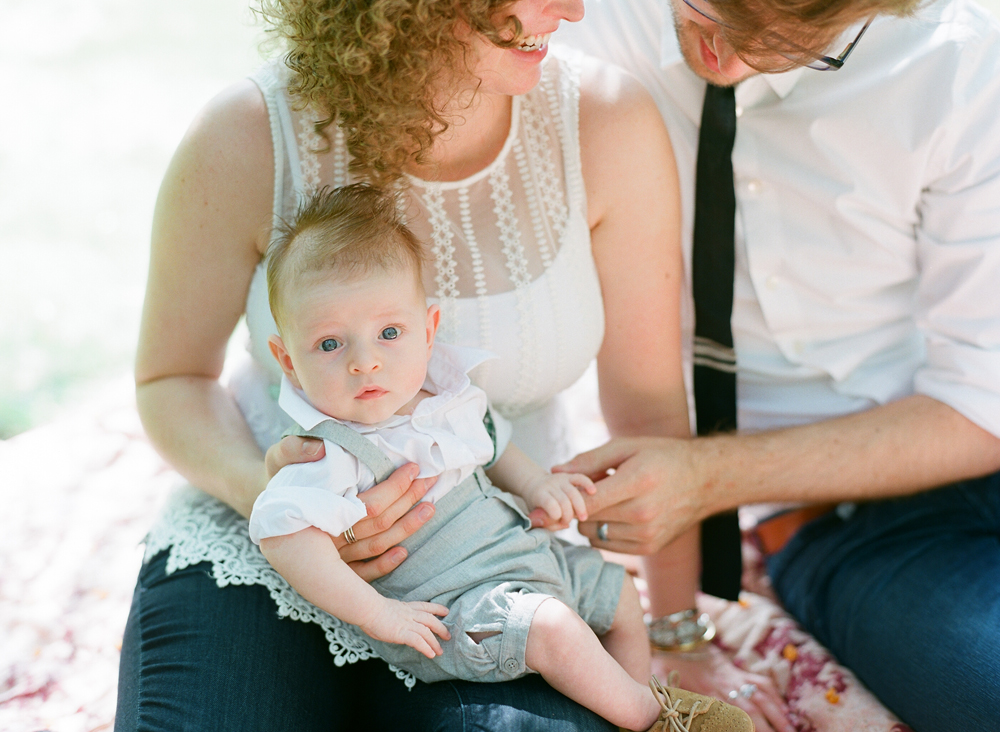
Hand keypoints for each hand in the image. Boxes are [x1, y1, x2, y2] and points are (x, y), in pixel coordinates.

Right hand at [265, 437, 437, 580]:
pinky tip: (405, 551)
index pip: (368, 505)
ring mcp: (331, 556)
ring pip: (376, 547)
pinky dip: (384, 565)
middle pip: (377, 526)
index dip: (394, 488)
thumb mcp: (278, 456)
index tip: (414, 468)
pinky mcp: (333, 567)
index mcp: (318, 511)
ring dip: (406, 529)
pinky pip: (362, 573)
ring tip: (430, 508)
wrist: (264, 507)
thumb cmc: (276, 477)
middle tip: (431, 482)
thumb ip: (294, 449)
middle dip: (408, 503)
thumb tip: (320, 448)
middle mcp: (327, 539)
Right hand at [360, 598, 450, 659]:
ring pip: (426, 632)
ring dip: (434, 642)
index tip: (446, 611)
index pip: (425, 606)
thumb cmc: (370, 609)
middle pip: (430, 620)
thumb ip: (394, 615)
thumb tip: (392, 621)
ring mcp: (406, 623)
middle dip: (441, 628)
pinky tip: (430, 655)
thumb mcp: (386, 609)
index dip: (437, 609)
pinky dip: (426, 648)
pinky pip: (418, 641)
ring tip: (439, 651)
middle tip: (448, 636)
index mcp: (406, 607)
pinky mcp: (401, 633)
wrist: (366, 608)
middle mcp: (409, 614)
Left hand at [522, 473, 594, 530]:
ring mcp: (560, 479)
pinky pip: (580, 478)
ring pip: (574, 493)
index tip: (558, 520)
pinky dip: (587, 484)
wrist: (533, 483)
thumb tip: (565, 526)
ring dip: (580, 507)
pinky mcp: (569, 476)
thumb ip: (547, 523)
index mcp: (538, 494)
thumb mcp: (534, 516)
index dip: (556, 514)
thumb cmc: (536, 504)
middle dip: (568, 516)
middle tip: (566, 523)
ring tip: (583, 518)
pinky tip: (593, 492)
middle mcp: (549, 485)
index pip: (549, 503)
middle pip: (563, 501)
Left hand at [555, 437, 705, 553]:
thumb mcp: (626, 446)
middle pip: (585, 520)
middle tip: (582, 492)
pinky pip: (606, 545)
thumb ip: (589, 460)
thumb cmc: (662, 456)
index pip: (587, 502)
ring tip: (603, 501)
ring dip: (589, 520)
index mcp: (637, 482)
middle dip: (576, 507)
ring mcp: (647, 534)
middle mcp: (643, 513)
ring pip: (592, 535)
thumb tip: (554, 470)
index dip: (564, 501)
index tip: (550, 498)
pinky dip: (602, 532)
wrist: (705, 480)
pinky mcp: (649, 548)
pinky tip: (613, 514)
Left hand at [652, 645, 794, 731]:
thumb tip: (663, 712)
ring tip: (791, 730)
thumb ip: (671, 699)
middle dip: (770, 726)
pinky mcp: (737, 670)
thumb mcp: (665, 682)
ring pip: (761, 696)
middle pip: (752, 709)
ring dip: (778, 714)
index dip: (746, 727)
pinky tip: (784, 709)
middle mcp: (725, 686)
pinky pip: (760, 682)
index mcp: (707, 692)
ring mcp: (734, 677)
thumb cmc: (668, 662)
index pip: (731, 715)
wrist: (678, 636)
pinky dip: (775, 696)